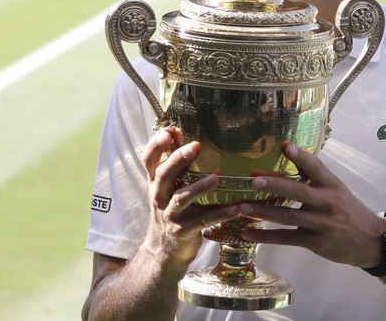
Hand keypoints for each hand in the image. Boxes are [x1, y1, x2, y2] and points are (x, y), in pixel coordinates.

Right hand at [141, 127, 237, 265]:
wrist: (164, 253)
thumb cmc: (171, 211)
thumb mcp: (167, 189)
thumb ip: (173, 165)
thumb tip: (178, 131)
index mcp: (156, 183)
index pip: (149, 160)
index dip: (155, 145)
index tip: (168, 132)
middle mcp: (159, 197)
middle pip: (163, 175)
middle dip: (178, 160)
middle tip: (195, 146)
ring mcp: (170, 215)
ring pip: (182, 198)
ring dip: (200, 187)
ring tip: (217, 177)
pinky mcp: (183, 231)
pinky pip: (203, 221)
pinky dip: (220, 214)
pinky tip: (236, 208)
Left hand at [236, 144, 385, 268]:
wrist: (370, 241)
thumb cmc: (347, 210)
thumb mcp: (336, 189)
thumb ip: (313, 174)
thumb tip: (287, 149)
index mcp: (332, 185)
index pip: (317, 167)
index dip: (301, 157)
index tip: (284, 147)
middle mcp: (327, 202)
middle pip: (299, 192)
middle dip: (275, 186)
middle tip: (254, 181)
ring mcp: (321, 223)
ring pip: (289, 217)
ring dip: (264, 212)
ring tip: (242, 208)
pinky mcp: (315, 242)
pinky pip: (287, 239)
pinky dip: (266, 237)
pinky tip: (248, 234)